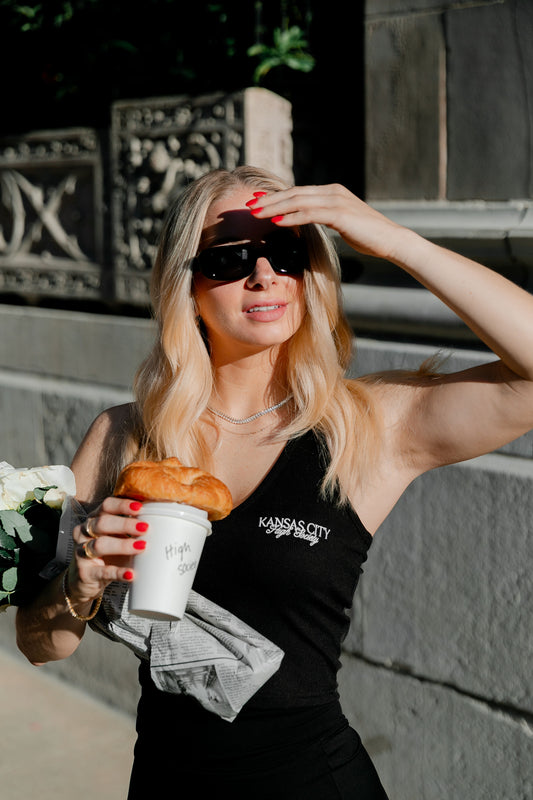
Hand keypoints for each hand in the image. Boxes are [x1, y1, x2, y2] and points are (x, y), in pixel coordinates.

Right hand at [67, 497, 147, 606]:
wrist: (85, 580)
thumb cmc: (107, 554)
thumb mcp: (117, 538)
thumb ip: (131, 529)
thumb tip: (161, 519)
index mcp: (95, 520)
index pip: (106, 506)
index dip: (122, 505)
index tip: (140, 507)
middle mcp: (84, 533)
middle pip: (102, 523)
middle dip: (125, 524)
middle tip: (145, 528)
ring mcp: (81, 552)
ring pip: (99, 545)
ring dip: (123, 545)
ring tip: (142, 546)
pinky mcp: (85, 573)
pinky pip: (102, 571)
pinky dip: (118, 572)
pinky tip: (131, 573)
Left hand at [249, 183, 407, 260]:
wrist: (391, 240)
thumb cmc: (368, 236)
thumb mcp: (343, 223)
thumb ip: (327, 218)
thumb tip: (311, 221)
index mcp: (332, 192)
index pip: (298, 192)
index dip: (276, 197)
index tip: (258, 202)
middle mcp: (332, 192)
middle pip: (293, 193)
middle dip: (269, 200)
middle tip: (249, 205)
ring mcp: (336, 200)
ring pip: (297, 201)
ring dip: (274, 207)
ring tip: (256, 213)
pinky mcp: (339, 213)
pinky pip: (309, 213)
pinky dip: (290, 217)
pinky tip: (276, 222)